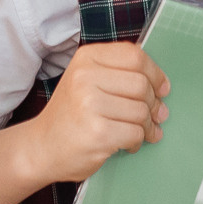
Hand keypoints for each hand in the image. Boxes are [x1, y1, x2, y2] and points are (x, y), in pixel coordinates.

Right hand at [31, 42, 168, 184]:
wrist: (40, 148)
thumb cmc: (70, 115)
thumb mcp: (87, 81)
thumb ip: (119, 74)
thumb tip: (162, 88)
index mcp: (86, 58)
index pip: (135, 56)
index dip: (155, 73)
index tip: (162, 88)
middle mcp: (86, 77)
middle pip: (142, 84)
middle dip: (154, 103)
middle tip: (156, 115)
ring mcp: (90, 105)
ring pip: (141, 111)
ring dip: (147, 126)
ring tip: (141, 132)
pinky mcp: (98, 133)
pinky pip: (136, 133)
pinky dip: (137, 141)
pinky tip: (128, 144)